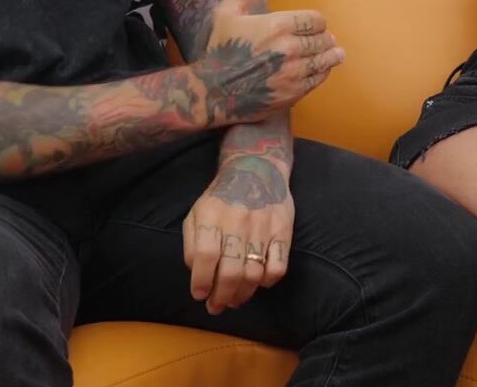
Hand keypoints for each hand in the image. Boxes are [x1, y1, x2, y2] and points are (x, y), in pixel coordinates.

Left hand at [182, 154, 293, 314]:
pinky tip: (259, 282)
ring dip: (242, 294)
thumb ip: (192, 243)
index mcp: (212, 215)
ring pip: (254, 274)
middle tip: (216, 307)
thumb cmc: (222, 198)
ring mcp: (263, 227)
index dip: (201, 280)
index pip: (205, 255)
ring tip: (234, 300)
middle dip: (221, 297)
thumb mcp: (197, 213)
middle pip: (230, 271)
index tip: (199, 294)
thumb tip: (196, 273)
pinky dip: (268, 282)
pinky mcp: (283, 231)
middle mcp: (238, 221)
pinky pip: (278, 267)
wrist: (257, 170)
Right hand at [193, 0, 343, 123]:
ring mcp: (294, 73)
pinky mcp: (294, 93)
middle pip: (321, 40)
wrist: (213, 92)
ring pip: (324, 60)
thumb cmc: (219, 50)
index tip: (316, 24)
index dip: (317, 21)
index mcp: (277, 25)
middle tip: (327, 39)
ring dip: (331, 55)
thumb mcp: (227, 13)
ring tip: (336, 53)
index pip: (314, 20)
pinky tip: (322, 70)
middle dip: (324, 38)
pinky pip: (317, 80)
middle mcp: (290, 49)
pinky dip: (322, 73)